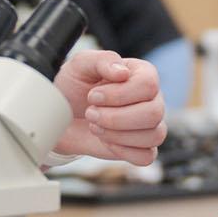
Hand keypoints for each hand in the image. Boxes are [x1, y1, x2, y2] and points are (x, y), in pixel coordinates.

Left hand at [52, 50, 165, 165]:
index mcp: (143, 74)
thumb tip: (122, 73)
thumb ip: (102, 60)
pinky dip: (123, 151)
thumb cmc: (75, 88)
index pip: (148, 85)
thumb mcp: (81, 65)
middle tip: (91, 113)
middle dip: (115, 118)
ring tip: (96, 126)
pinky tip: (106, 141)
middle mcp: (152, 99)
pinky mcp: (142, 147)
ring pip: (153, 136)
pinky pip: (146, 156)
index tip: (93, 96)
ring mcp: (150, 125)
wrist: (63, 116)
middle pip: (153, 113)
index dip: (118, 95)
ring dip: (116, 134)